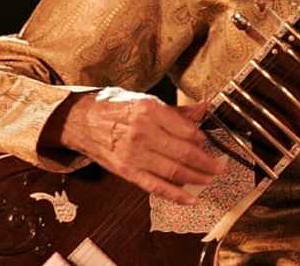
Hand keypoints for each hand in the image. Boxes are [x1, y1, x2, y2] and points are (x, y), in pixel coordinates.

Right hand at [54, 87, 225, 204]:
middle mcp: (142, 133)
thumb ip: (178, 110)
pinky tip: (190, 198)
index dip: (201, 138)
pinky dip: (175, 194)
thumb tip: (205, 107)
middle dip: (205, 162)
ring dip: (196, 178)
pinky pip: (155, 186)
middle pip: (182, 152)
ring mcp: (133, 155)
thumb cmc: (116, 108)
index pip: (185, 129)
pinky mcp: (126, 171)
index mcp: (150, 111)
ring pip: (172, 171)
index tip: (209, 142)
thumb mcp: (147, 100)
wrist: (81, 121)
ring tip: (209, 179)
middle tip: (219, 166)